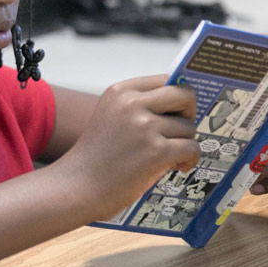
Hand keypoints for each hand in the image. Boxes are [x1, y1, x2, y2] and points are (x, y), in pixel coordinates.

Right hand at [62, 75, 199, 218]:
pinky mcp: (155, 151)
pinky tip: (177, 167)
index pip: (166, 79)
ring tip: (170, 158)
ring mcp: (144, 126)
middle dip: (189, 114)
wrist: (76, 187)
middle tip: (180, 133)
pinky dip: (189, 160)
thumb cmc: (96, 158)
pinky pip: (191, 148)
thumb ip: (140, 107)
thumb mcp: (111, 117)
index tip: (178, 114)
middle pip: (185, 95)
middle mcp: (132, 103)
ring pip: (189, 127)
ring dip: (185, 144)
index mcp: (120, 91)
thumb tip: (183, 107)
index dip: (177, 98)